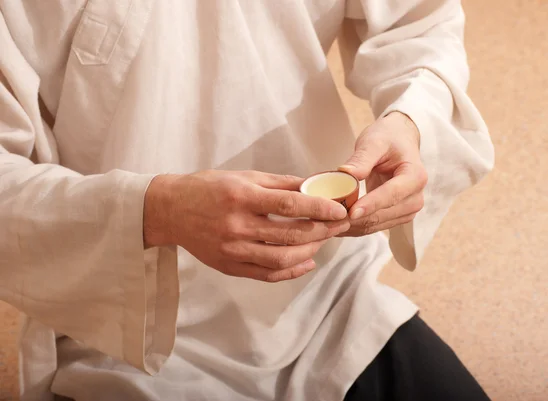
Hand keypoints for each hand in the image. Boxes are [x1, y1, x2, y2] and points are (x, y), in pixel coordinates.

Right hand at [143, 170, 349, 281]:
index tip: (340, 209)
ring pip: (282, 258)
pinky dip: (291, 271)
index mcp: (241, 197)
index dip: (319, 208)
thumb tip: (315, 186)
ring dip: (310, 250)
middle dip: (322, 230)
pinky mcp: (228, 267)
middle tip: (341, 224)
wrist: (171, 211)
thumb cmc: (209, 188)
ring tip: (324, 240)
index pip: (289, 205)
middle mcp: (237, 225)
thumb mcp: (243, 177)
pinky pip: (266, 274)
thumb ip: (280, 183)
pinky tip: (307, 261)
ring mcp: (232, 250)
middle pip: (290, 234)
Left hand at [338, 112, 426, 236]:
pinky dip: (355, 227)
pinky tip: (336, 225)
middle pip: (383, 215)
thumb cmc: (388, 139)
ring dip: (353, 227)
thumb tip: (345, 174)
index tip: (350, 212)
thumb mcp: (374, 142)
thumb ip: (361, 159)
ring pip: (377, 225)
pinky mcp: (396, 217)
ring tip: (327, 224)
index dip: (371, 205)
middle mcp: (415, 197)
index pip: (392, 194)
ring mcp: (407, 210)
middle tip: (328, 220)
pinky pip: (373, 227)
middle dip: (356, 220)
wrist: (399, 142)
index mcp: (415, 176)